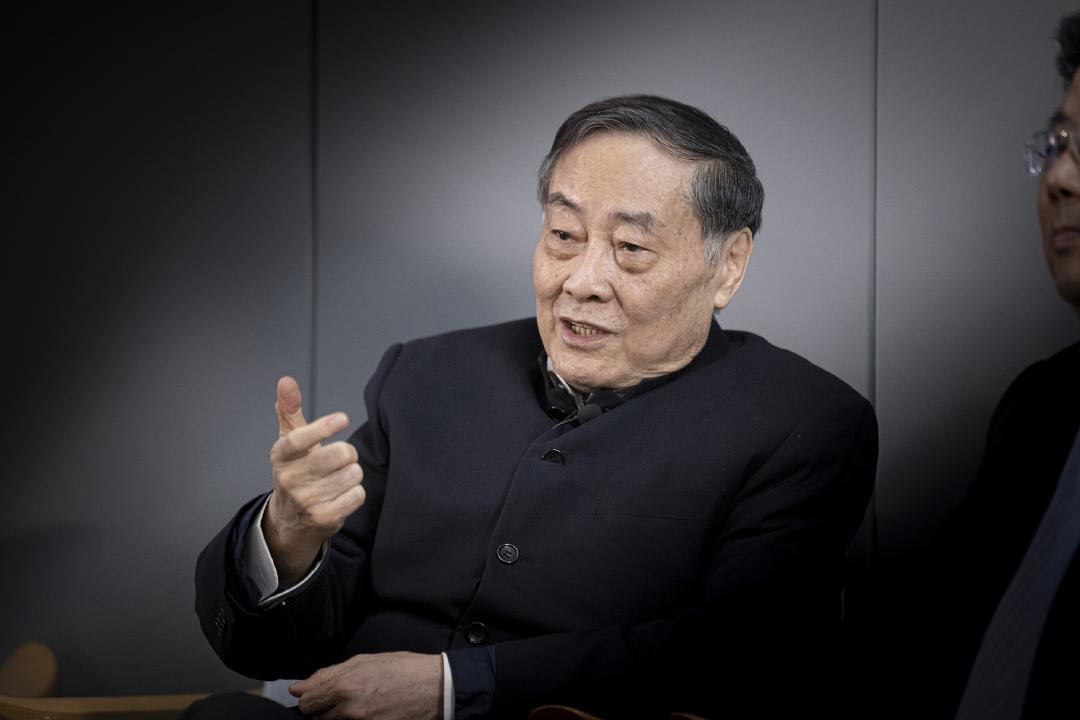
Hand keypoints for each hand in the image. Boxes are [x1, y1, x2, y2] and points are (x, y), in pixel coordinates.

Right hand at [264, 376, 365, 583]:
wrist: (290, 521)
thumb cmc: (295, 472)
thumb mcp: (289, 442)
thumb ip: (289, 410)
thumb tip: (286, 381)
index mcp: (281, 455)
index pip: (299, 439)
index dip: (322, 428)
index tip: (342, 418)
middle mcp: (290, 479)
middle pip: (339, 455)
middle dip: (347, 453)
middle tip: (340, 458)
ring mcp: (306, 501)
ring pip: (352, 474)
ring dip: (352, 473)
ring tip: (337, 478)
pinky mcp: (323, 518)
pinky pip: (357, 495)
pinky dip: (355, 493)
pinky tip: (340, 495)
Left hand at [290, 652, 442, 718]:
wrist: (435, 688)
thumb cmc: (403, 669)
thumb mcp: (365, 661)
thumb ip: (329, 674)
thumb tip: (300, 687)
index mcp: (345, 685)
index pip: (307, 700)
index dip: (310, 696)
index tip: (316, 694)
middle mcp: (349, 708)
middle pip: (316, 716)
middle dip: (322, 707)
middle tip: (341, 698)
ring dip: (337, 716)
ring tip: (358, 704)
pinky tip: (367, 712)